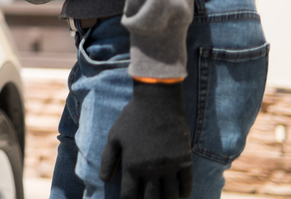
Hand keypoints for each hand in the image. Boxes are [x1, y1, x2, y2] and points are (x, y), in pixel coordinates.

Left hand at [100, 81, 192, 198]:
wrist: (157, 102)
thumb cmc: (132, 118)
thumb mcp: (114, 137)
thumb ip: (108, 160)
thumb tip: (104, 180)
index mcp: (132, 165)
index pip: (129, 196)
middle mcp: (151, 170)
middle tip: (146, 198)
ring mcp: (170, 166)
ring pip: (170, 196)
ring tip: (162, 198)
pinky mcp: (185, 161)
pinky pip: (186, 185)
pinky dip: (183, 193)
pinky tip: (179, 195)